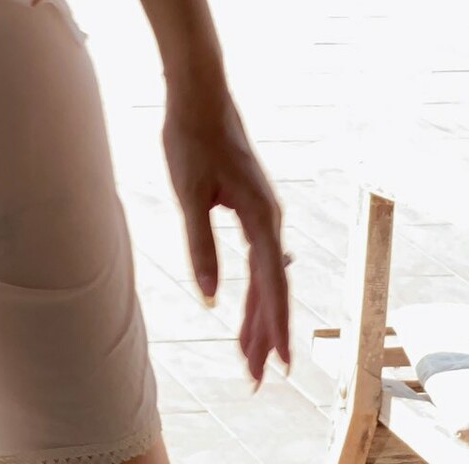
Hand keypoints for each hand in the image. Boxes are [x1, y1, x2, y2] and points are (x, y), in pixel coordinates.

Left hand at [161, 77, 290, 386]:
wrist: (199, 91)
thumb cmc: (191, 136)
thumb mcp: (188, 193)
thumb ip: (200, 245)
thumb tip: (209, 298)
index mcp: (259, 215)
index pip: (272, 282)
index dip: (275, 325)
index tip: (279, 363)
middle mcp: (269, 217)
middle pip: (272, 285)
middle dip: (264, 332)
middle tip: (255, 377)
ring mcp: (262, 212)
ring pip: (266, 274)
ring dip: (259, 314)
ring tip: (249, 355)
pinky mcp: (250, 205)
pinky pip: (258, 257)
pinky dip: (254, 287)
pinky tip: (251, 307)